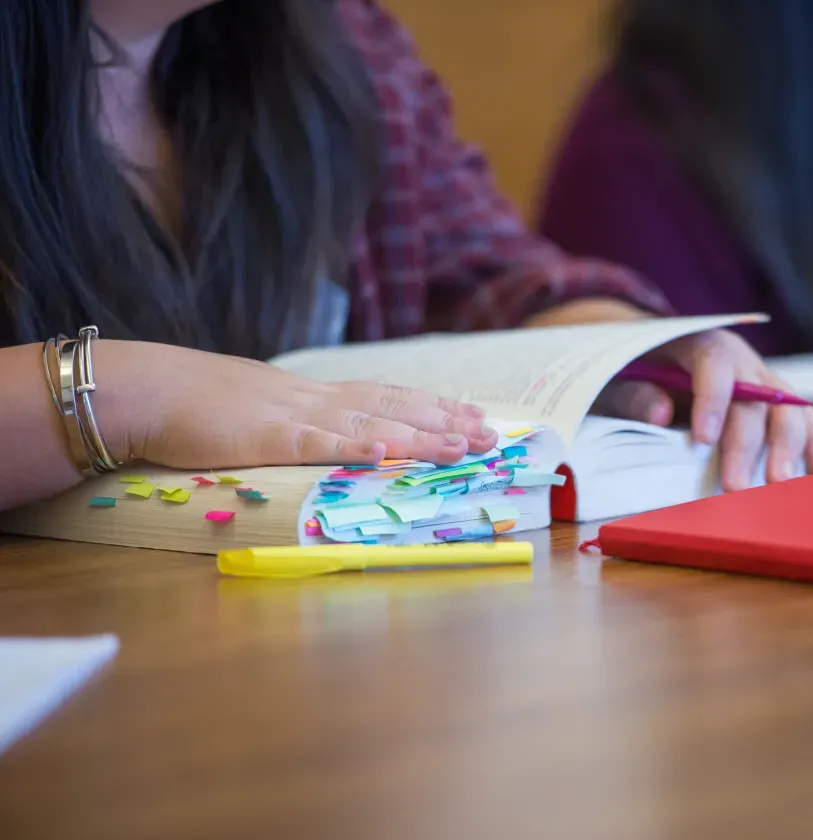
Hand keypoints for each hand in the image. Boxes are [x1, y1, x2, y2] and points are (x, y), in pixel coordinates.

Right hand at [96, 341, 497, 469]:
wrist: (148, 388)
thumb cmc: (198, 403)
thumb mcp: (260, 408)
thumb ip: (297, 420)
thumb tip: (328, 433)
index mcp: (314, 395)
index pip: (387, 396)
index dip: (433, 406)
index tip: (472, 414)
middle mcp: (317, 400)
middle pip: (394, 407)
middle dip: (445, 421)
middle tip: (490, 433)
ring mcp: (296, 417)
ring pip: (372, 424)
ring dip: (422, 435)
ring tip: (463, 445)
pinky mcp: (268, 438)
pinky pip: (321, 444)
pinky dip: (358, 447)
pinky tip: (391, 451)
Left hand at [596, 329, 812, 490]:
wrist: (657, 354)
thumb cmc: (637, 372)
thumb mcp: (622, 378)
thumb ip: (636, 394)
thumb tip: (660, 414)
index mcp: (702, 343)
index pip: (714, 366)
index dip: (712, 401)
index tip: (703, 440)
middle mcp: (742, 359)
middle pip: (755, 398)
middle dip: (747, 445)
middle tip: (735, 486)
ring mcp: (766, 380)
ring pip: (788, 408)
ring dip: (788, 447)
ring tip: (780, 485)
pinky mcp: (779, 403)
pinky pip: (805, 420)